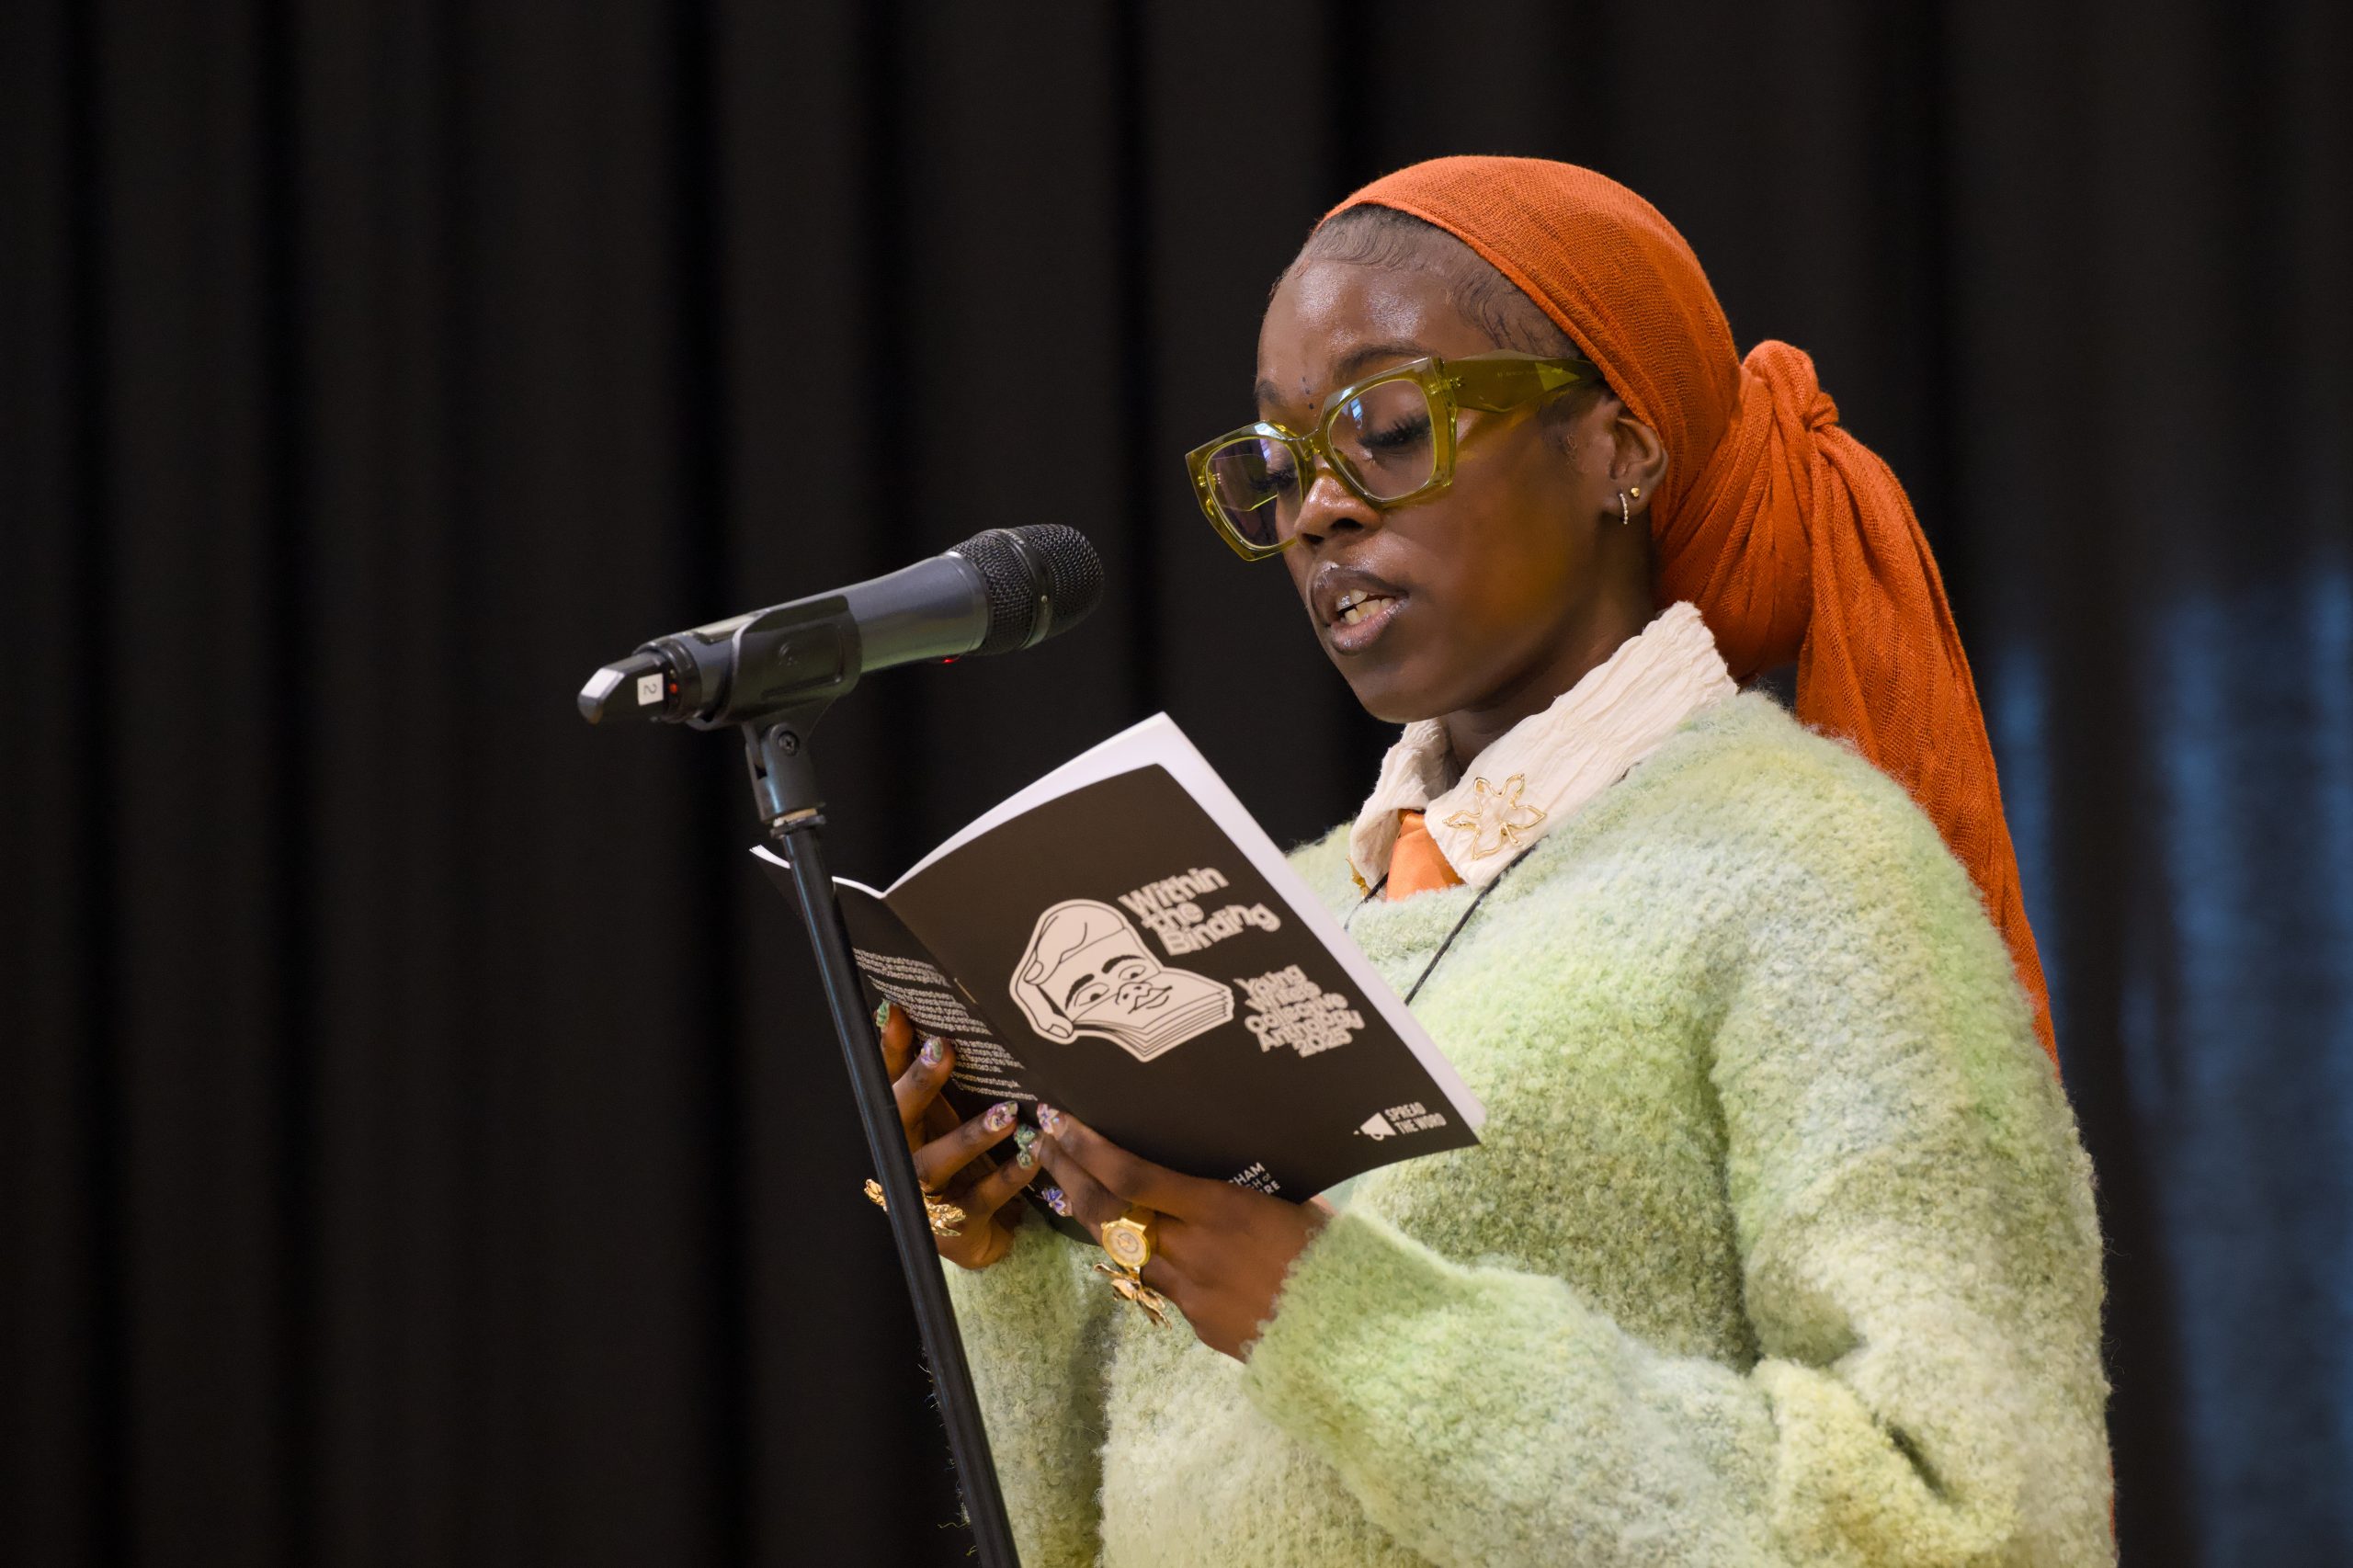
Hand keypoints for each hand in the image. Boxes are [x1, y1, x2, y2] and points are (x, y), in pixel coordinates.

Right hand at [876, 1002, 1044, 1270]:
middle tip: (942, 1050)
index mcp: (897, 1128)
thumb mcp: (942, 1118)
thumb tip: (925, 1013)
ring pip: (937, 1164)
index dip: (889, 1050)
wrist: (965, 1234)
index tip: (897, 1013)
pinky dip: (1008, 1177)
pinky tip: (1031, 1158)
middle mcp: (902, 1158)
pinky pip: (983, 1197)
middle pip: (899, 1120)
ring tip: (1004, 1114)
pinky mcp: (958, 1223)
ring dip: (968, 1137)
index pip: (886, 1082)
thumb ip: (933, 1076)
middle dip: (918, 1085)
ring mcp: (927, 1193)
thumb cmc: (953, 1162)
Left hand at [1036, 1107, 1328, 1359]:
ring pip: (1122, 1250)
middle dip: (1070, 1173)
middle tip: (1043, 1143)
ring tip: (1070, 1184)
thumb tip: (1221, 1167)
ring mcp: (1189, 1292)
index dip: (1089, 1150)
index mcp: (1221, 1209)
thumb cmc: (1334, 1254)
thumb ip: (1246, 1191)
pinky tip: (1133, 1238)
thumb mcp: (1294, 1204)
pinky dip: (1143, 1257)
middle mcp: (1193, 1249)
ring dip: (1092, 1215)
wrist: (1350, 1337)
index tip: (1060, 1121)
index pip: (1132, 1177)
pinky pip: (1160, 1283)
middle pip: (1109, 1212)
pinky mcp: (1196, 1324)